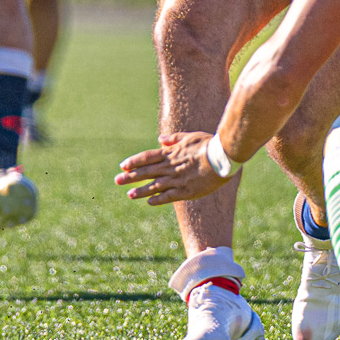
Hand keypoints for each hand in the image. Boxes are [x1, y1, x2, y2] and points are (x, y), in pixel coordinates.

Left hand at [115, 132, 231, 205]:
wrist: (222, 158)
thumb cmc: (208, 145)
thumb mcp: (189, 137)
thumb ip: (173, 139)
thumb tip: (160, 139)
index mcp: (171, 153)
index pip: (147, 158)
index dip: (134, 162)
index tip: (122, 166)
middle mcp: (170, 167)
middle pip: (146, 172)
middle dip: (131, 177)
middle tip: (117, 181)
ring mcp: (177, 180)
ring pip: (154, 186)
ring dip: (141, 190)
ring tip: (129, 194)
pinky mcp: (186, 191)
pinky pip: (168, 197)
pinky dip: (158, 199)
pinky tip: (149, 202)